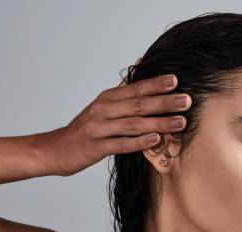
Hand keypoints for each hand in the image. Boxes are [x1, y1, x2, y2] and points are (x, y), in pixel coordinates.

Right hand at [41, 58, 191, 175]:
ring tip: (180, 122)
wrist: (55, 149)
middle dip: (165, 102)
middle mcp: (103, 110)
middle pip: (138, 105)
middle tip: (186, 101)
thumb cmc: (85, 129)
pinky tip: (156, 139)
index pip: (135, 89)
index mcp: (107, 99)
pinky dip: (140, 142)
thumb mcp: (101, 108)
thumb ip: (122, 94)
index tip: (176, 81)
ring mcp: (98, 128)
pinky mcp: (96, 147)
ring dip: (159, 123)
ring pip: (133, 124)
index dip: (155, 85)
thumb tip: (140, 72)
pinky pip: (121, 144)